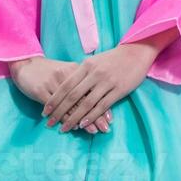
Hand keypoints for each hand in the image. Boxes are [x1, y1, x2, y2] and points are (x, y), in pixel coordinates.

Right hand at [10, 55, 111, 133]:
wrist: (26, 63)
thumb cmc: (50, 70)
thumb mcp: (67, 71)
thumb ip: (81, 82)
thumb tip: (97, 98)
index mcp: (76, 70)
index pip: (92, 90)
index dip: (101, 104)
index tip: (110, 119)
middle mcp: (67, 75)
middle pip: (84, 98)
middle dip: (96, 115)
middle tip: (104, 129)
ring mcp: (53, 83)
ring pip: (71, 105)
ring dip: (82, 120)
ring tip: (92, 132)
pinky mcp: (41, 90)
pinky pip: (55, 107)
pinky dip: (63, 118)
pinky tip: (69, 127)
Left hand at [41, 43, 156, 133]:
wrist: (136, 52)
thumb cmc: (113, 58)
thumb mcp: (94, 61)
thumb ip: (81, 73)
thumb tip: (67, 87)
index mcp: (86, 66)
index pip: (66, 85)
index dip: (54, 99)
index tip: (44, 111)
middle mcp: (94, 74)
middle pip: (72, 96)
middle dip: (59, 111)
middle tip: (49, 123)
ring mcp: (106, 82)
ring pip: (86, 103)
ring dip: (73, 118)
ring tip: (64, 128)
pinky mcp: (118, 90)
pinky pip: (102, 106)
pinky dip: (91, 116)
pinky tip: (83, 124)